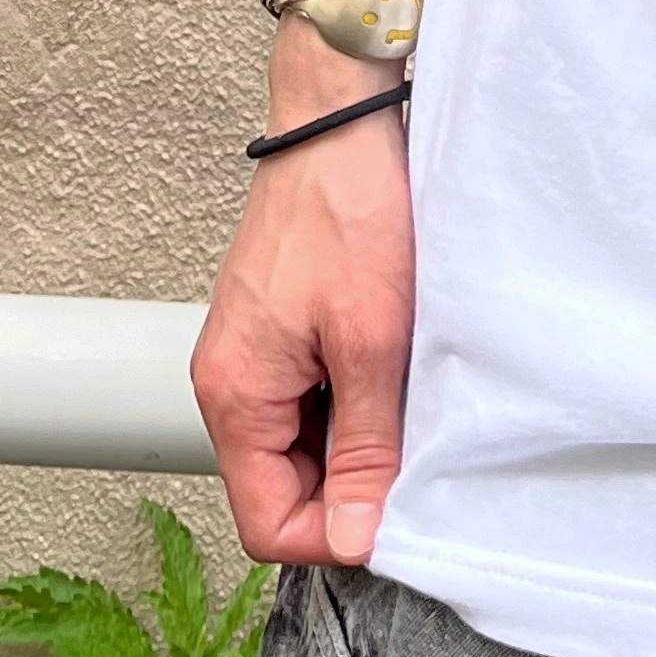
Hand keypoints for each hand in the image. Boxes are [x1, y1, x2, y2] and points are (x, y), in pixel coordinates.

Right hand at [192, 33, 414, 567]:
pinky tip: (400, 371)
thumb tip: (354, 536)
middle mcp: (233, 383)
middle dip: (352, 486)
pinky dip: (358, 397)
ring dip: (359, 439)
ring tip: (413, 404)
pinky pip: (315, 395)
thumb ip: (361, 445)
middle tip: (421, 456)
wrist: (340, 121)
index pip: (267, 522)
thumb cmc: (350, 211)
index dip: (334, 535)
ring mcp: (258, 354)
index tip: (398, 517)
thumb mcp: (372, 340)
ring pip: (306, 441)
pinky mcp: (285, 328)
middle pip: (285, 486)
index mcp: (236, 396)